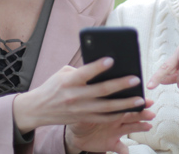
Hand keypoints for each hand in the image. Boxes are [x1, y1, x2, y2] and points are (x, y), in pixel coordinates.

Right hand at [13, 57, 146, 132]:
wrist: (38, 109)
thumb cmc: (53, 86)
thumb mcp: (63, 73)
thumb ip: (82, 70)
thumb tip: (104, 67)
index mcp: (69, 81)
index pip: (85, 73)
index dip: (98, 66)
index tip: (112, 60)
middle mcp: (75, 96)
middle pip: (101, 91)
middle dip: (120, 85)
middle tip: (136, 79)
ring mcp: (80, 110)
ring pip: (107, 108)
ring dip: (125, 104)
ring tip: (140, 99)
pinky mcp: (83, 119)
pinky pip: (104, 118)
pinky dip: (117, 114)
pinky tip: (129, 110)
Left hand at [65, 100, 155, 153]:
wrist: (76, 133)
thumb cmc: (80, 115)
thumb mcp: (83, 106)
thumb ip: (89, 99)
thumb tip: (89, 86)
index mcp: (112, 107)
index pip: (126, 103)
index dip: (136, 101)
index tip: (145, 100)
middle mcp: (117, 119)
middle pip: (132, 115)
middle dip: (143, 114)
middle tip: (151, 113)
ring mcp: (116, 131)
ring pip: (131, 128)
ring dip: (140, 127)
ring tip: (148, 126)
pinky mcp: (112, 143)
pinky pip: (121, 148)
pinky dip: (124, 150)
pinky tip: (127, 151)